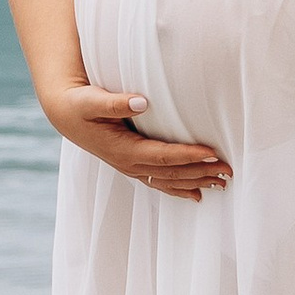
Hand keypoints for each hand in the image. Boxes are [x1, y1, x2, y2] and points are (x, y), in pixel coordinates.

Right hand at [36, 76, 230, 195]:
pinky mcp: (133, 166)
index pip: (163, 156)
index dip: (188, 155)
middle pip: (171, 172)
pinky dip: (180, 189)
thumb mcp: (91, 100)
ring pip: (169, 181)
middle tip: (228, 169)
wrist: (65, 115)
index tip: (211, 152)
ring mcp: (132, 168)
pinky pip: (160, 182)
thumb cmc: (79, 105)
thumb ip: (115, 102)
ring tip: (222, 182)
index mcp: (123, 150)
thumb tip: (143, 102)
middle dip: (200, 172)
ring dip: (196, 182)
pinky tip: (197, 194)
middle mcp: (130, 164)